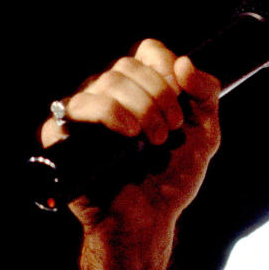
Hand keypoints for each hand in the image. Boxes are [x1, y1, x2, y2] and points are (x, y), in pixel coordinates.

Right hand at [40, 38, 221, 236]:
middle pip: (127, 65)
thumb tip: (183, 62)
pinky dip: (107, 113)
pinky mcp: (62, 136)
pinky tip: (129, 134)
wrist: (151, 218)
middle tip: (171, 130)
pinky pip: (74, 107)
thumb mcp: (205, 132)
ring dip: (140, 107)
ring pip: (105, 81)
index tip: (181, 100)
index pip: (147, 51)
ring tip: (155, 139)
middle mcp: (109, 95)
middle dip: (158, 96)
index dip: (166, 69)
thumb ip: (205, 93)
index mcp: (140, 88)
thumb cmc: (173, 176)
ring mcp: (84, 115)